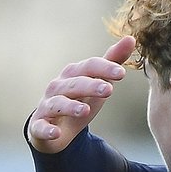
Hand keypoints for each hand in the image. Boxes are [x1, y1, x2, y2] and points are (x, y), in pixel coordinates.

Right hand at [26, 36, 134, 153]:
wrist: (57, 127)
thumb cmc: (80, 99)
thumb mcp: (99, 81)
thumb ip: (113, 62)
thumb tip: (130, 39)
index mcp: (74, 74)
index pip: (89, 66)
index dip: (104, 68)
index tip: (122, 73)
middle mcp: (58, 87)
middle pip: (75, 84)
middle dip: (90, 85)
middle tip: (108, 90)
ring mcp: (47, 106)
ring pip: (58, 104)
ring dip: (70, 106)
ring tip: (86, 111)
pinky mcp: (39, 126)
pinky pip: (41, 127)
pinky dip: (47, 129)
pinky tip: (56, 132)